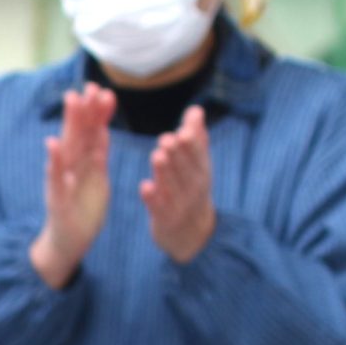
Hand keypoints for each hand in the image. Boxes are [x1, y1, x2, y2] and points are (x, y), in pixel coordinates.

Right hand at [31, 84, 113, 288]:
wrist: (67, 242)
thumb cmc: (82, 209)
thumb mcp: (96, 177)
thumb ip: (97, 152)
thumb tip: (102, 127)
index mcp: (84, 162)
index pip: (91, 132)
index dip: (97, 112)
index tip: (103, 89)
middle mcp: (71, 167)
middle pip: (78, 134)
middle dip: (83, 110)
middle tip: (88, 86)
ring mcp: (61, 181)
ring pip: (67, 148)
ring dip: (69, 124)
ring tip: (72, 102)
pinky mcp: (57, 199)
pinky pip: (55, 177)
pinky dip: (54, 161)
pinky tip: (53, 145)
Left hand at [143, 105, 216, 263]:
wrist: (194, 235)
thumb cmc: (192, 190)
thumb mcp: (198, 166)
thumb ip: (195, 138)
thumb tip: (195, 109)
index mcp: (201, 172)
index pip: (198, 156)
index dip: (192, 143)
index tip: (183, 129)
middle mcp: (194, 187)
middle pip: (185, 169)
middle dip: (177, 154)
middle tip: (166, 139)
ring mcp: (180, 205)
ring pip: (172, 187)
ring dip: (164, 172)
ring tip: (156, 155)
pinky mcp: (165, 220)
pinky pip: (159, 209)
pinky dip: (153, 199)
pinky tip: (144, 187)